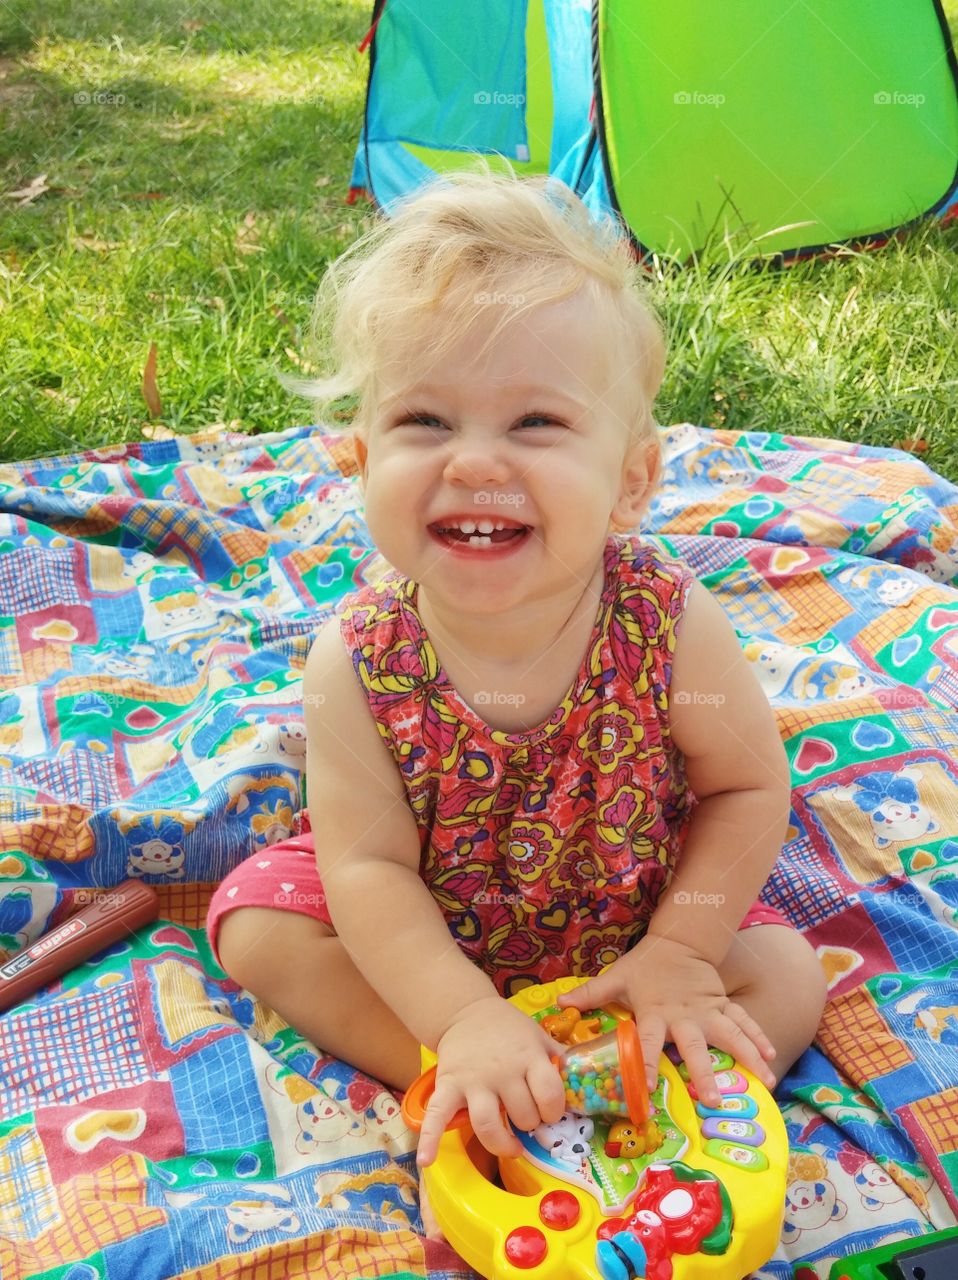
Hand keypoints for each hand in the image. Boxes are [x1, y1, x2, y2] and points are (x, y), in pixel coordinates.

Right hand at [416, 995, 565, 1167]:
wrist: (466, 1012)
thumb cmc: (509, 1029)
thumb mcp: (539, 1037)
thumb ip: (559, 1060)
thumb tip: (585, 1084)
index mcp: (528, 1056)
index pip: (550, 1094)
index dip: (554, 1110)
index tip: (550, 1111)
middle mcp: (502, 1070)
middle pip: (523, 1115)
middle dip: (530, 1124)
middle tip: (528, 1119)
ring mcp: (473, 1080)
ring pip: (488, 1125)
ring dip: (503, 1143)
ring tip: (511, 1146)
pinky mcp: (448, 1085)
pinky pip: (437, 1115)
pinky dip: (430, 1139)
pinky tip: (427, 1159)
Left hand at [556, 937, 776, 1106]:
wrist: (678, 940)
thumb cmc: (645, 966)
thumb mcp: (616, 977)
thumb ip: (591, 994)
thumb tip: (558, 1005)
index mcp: (655, 1012)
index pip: (648, 1042)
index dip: (647, 1066)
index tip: (648, 1093)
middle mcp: (684, 1015)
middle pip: (695, 1046)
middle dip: (704, 1073)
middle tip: (713, 1101)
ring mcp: (708, 1010)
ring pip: (730, 1035)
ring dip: (747, 1057)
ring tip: (766, 1081)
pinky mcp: (723, 1005)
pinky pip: (744, 1021)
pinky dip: (758, 1037)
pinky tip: (772, 1056)